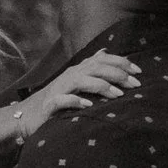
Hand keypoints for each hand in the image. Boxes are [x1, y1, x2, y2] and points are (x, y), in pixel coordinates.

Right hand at [10, 51, 139, 138]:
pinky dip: (76, 101)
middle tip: (136, 84)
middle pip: (95, 67)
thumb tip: (105, 51)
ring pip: (81, 81)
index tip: (139, 71)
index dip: (120, 62)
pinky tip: (88, 105)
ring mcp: (60, 88)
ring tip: (118, 95)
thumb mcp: (76, 81)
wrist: (29, 116)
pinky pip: (63, 100)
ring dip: (101, 86)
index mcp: (78, 70)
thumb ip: (90, 67)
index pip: (102, 59)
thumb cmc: (58, 99)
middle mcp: (70, 75)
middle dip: (117, 74)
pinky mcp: (50, 104)